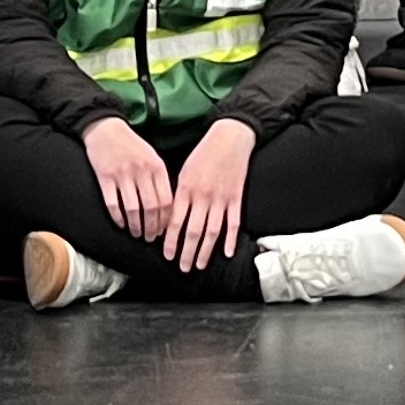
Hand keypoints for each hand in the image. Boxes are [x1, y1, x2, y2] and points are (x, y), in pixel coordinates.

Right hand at [81, 116, 172, 239]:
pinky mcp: (105, 177)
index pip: (167, 199)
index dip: (166, 219)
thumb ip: (160, 178)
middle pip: (151, 207)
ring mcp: (123, 174)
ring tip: (137, 233)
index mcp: (156, 167)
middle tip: (151, 237)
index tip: (165, 230)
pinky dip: (118, 217)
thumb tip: (167, 207)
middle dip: (152, 227)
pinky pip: (113, 203)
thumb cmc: (131, 145)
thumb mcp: (152, 156)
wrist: (106, 129)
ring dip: (136, 225)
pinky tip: (121, 223)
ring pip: (133, 208)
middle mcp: (142, 171)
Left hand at [164, 118, 255, 270]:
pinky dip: (231, 239)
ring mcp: (221, 198)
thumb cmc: (204, 153)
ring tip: (200, 265)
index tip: (167, 254)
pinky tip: (228, 252)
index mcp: (186, 188)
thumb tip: (171, 218)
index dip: (170, 241)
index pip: (175, 221)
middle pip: (193, 231)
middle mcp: (203, 196)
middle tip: (183, 267)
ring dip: (206, 251)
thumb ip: (178, 195)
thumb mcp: (184, 171)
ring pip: (212, 231)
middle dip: (187, 252)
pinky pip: (233, 223)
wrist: (230, 137)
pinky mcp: (236, 197)